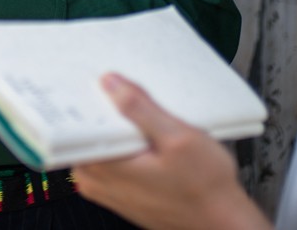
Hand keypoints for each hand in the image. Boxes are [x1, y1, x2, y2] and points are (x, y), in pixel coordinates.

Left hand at [73, 74, 269, 229]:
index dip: (87, 97)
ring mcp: (103, 187)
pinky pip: (108, 155)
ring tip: (143, 117)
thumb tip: (112, 83)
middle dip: (104, 108)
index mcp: (103, 166)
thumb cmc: (205, 191)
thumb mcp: (178, 139)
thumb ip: (141, 109)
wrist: (221, 223)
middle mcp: (96, 180)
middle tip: (127, 93)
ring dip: (117, 124)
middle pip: (85, 129)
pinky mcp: (115, 190)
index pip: (74, 122)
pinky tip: (146, 137)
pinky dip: (124, 140)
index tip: (97, 80)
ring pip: (98, 140)